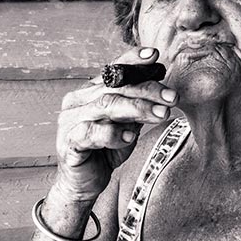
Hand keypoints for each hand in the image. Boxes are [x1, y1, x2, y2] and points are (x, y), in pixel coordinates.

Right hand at [53, 47, 176, 201]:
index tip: (155, 57)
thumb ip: (138, 108)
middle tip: (172, 97)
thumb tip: (163, 91)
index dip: (132, 61)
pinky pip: (91, 133)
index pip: (112, 71)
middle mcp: (77, 102)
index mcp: (89, 92)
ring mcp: (70, 121)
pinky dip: (113, 133)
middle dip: (147, 90)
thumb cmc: (104, 151)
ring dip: (137, 109)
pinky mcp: (69, 143)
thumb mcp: (127, 125)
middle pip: (115, 88)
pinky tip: (130, 136)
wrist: (83, 184)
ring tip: (161, 115)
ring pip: (106, 106)